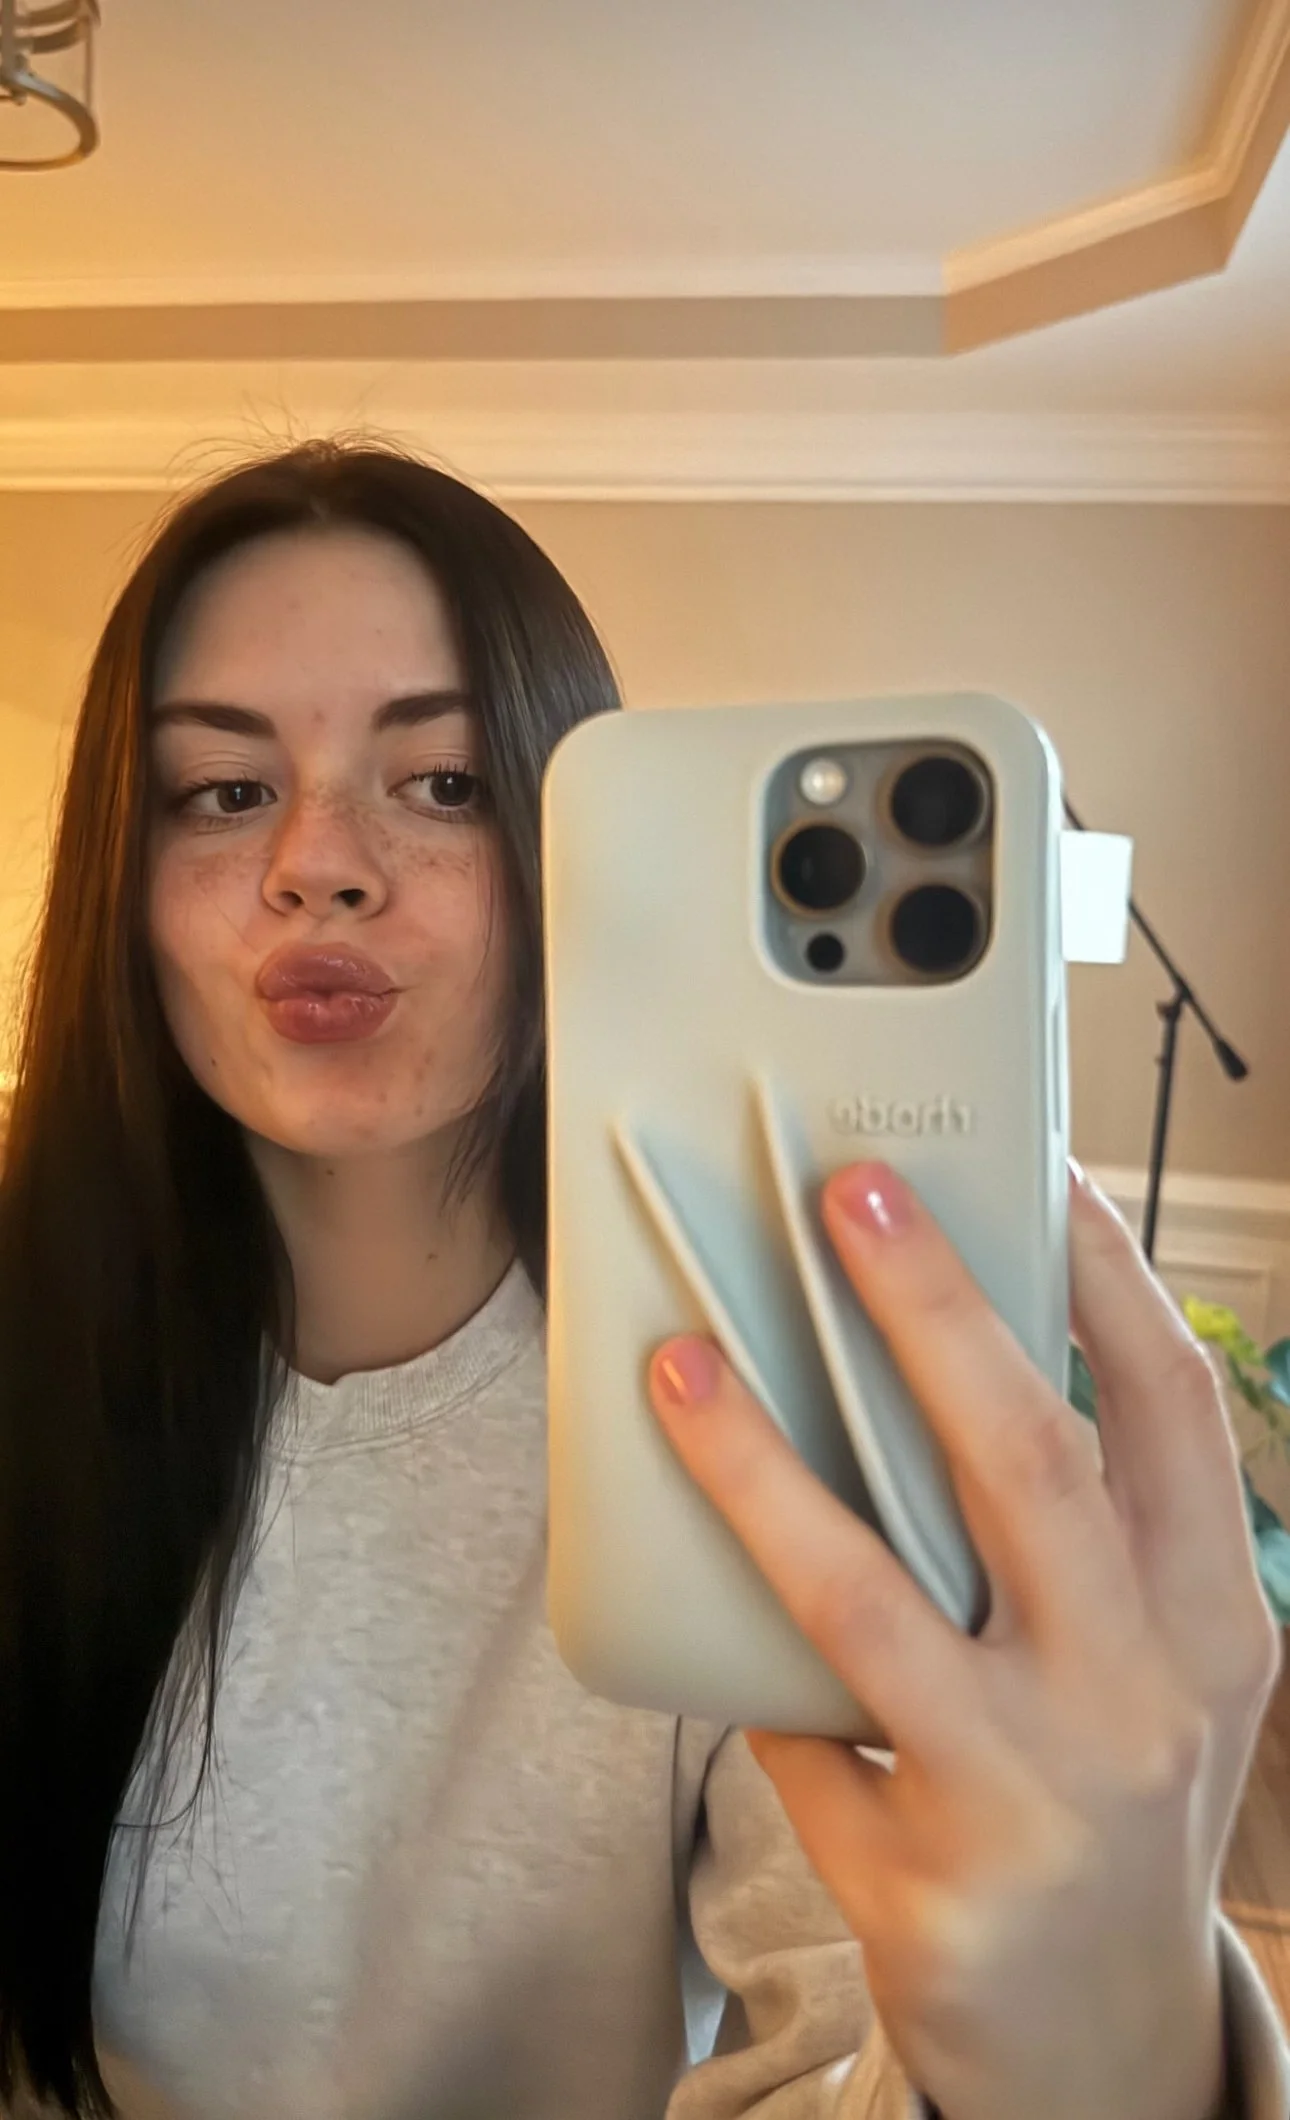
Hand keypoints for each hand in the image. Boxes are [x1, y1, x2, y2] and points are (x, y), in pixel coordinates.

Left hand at [647, 1161, 1280, 2119]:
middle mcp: (1147, 1697)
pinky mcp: (932, 1884)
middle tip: (844, 1193)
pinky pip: (804, 1733)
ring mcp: (1041, 1797)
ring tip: (681, 1362)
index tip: (1030, 1158)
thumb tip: (929, 1344)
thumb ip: (1078, 1531)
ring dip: (764, 1465)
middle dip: (935, 1311)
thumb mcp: (1146, 1659)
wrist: (1108, 2044)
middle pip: (1031, 1463)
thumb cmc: (1111, 1787)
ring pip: (877, 1595)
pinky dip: (745, 1651)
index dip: (1103, 1270)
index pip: (1172, 1404)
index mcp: (1215, 1615)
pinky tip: (687, 1573)